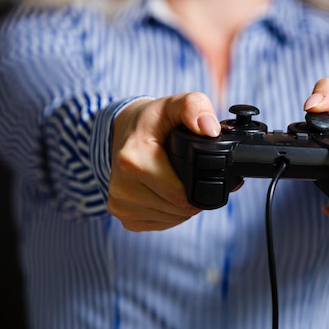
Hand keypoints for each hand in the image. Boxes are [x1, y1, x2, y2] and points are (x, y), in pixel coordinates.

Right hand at [107, 92, 220, 230]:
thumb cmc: (153, 121)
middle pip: (178, 209)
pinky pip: (160, 223)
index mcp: (132, 160)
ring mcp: (119, 204)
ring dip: (182, 206)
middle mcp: (121, 186)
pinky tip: (166, 193)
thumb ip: (195, 108)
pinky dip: (170, 213)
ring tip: (178, 181)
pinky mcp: (122, 216)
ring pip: (171, 218)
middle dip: (192, 196)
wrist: (123, 133)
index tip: (201, 173)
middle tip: (190, 175)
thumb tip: (209, 129)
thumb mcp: (174, 105)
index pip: (180, 195)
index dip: (200, 188)